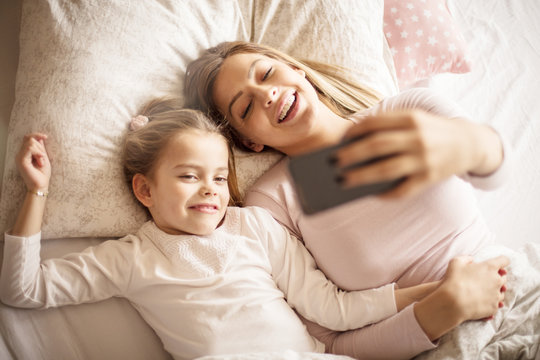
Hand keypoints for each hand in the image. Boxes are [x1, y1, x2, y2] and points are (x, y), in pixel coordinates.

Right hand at [16, 133, 50, 192]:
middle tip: (42, 159)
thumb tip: (40, 138)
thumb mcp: (43, 157)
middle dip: (40, 147)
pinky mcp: (21, 160)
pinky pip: (30, 149)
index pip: (27, 138)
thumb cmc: (42, 174)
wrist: (41, 185)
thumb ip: (40, 148)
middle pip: (30, 139)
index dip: (36, 135)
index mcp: (25, 153)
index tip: (45, 137)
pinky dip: (38, 153)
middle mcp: (20, 154)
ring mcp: (19, 157)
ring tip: (41, 162)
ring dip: (40, 151)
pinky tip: (40, 162)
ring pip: (30, 143)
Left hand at [334, 110, 501, 197]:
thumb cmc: (431, 131)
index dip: (355, 131)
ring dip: (360, 177)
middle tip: (332, 162)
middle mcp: (418, 137)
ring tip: (342, 181)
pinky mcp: (429, 178)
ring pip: (385, 170)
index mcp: (411, 118)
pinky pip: (402, 190)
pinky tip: (369, 194)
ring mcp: (424, 159)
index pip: (376, 123)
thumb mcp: (415, 119)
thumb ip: (389, 126)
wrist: (470, 143)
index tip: (339, 140)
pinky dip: (384, 194)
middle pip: (377, 146)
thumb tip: (352, 145)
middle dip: (351, 154)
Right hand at [413, 255, 508, 340]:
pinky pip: (496, 304)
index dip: (501, 261)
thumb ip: (466, 258)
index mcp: (489, 268)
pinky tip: (481, 302)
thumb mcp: (456, 262)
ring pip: (501, 292)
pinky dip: (490, 302)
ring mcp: (496, 295)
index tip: (497, 264)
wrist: (453, 302)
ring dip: (494, 291)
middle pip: (503, 277)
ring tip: (481, 292)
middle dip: (496, 277)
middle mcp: (497, 281)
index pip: (504, 260)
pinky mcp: (494, 307)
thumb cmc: (454, 280)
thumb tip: (471, 260)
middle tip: (484, 279)